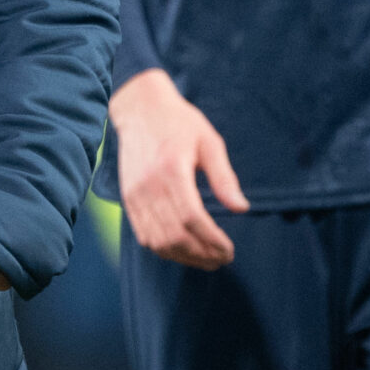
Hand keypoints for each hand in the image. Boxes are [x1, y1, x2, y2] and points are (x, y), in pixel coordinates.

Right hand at [112, 69, 248, 269]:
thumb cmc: (179, 123)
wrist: (140, 109)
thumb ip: (224, 177)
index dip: (212, 240)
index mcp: (172, 170)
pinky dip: (164, 250)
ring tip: (206, 260)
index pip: (192, 218)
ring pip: (158, 241)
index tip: (229, 249)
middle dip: (201, 255)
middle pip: (175, 236)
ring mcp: (135, 195)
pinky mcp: (128, 199)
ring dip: (184, 257)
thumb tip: (241, 208)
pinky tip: (183, 251)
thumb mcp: (209, 142)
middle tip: (222, 259)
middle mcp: (150, 186)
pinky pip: (143, 235)